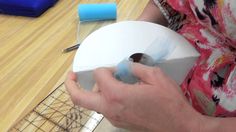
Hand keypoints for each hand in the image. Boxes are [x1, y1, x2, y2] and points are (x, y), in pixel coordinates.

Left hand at [65, 63, 202, 131]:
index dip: (105, 68)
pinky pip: (105, 109)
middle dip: (71, 86)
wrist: (178, 127)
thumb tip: (125, 67)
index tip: (116, 68)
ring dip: (93, 92)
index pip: (99, 75)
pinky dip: (104, 99)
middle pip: (80, 98)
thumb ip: (136, 67)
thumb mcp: (155, 76)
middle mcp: (110, 108)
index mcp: (117, 95)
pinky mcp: (119, 123)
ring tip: (105, 82)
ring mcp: (113, 118)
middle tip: (71, 76)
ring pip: (92, 104)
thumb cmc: (169, 102)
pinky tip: (117, 93)